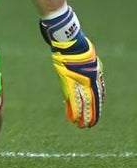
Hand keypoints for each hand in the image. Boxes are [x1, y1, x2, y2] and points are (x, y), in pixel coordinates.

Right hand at [40, 5, 103, 127]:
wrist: (69, 42)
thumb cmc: (77, 48)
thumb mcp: (88, 60)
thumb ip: (87, 70)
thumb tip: (87, 75)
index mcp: (95, 76)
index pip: (98, 96)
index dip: (97, 107)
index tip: (95, 115)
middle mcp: (89, 81)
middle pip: (91, 102)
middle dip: (91, 115)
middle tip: (90, 125)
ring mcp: (79, 82)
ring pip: (82, 104)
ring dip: (82, 116)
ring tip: (82, 126)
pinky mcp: (69, 82)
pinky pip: (72, 99)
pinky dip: (72, 109)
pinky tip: (73, 118)